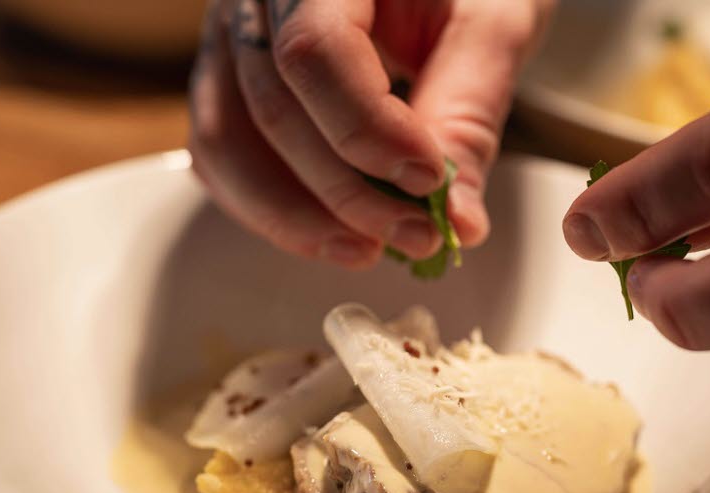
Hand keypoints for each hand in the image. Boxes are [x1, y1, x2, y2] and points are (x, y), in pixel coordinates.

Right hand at [189, 0, 552, 268]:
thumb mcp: (489, 25)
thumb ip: (469, 117)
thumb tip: (456, 221)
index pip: (314, 52)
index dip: (367, 132)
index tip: (428, 181)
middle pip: (272, 107)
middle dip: (346, 193)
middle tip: (416, 236)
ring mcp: (229, 35)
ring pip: (228, 142)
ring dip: (296, 217)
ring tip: (365, 250)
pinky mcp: (226, 78)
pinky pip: (220, 154)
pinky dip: (268, 207)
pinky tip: (326, 232)